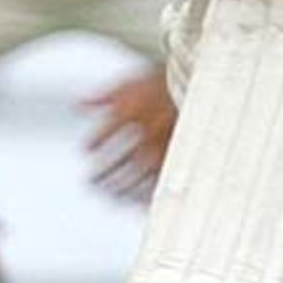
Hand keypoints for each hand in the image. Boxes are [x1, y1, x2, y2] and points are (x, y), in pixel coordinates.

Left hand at [80, 68, 176, 203]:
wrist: (202, 87)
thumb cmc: (167, 83)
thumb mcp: (132, 82)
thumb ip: (104, 96)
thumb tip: (79, 104)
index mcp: (129, 114)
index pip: (101, 136)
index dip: (92, 144)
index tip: (88, 149)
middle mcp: (143, 135)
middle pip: (114, 162)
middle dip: (100, 174)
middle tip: (91, 182)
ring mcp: (161, 150)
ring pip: (135, 179)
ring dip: (119, 189)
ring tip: (110, 194)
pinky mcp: (177, 161)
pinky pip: (159, 184)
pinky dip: (147, 195)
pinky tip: (139, 200)